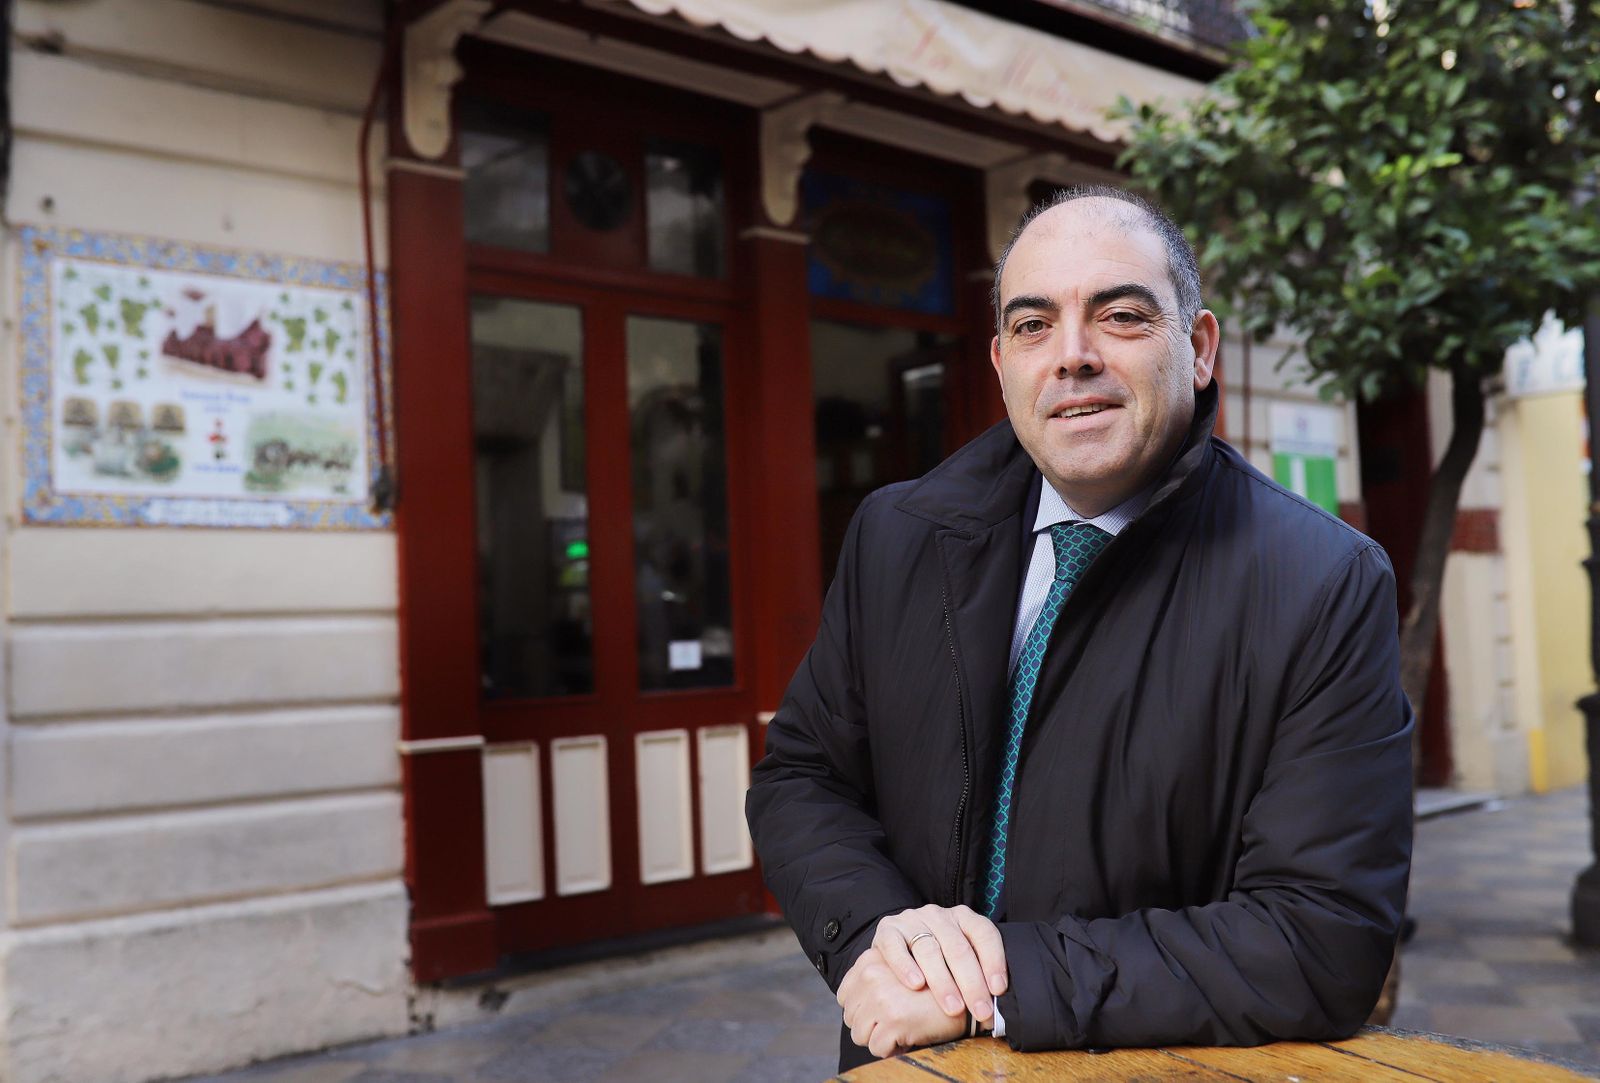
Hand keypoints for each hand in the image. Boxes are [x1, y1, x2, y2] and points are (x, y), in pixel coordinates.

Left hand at [838, 947, 966, 1057]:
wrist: (968, 997)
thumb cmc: (934, 989)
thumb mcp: (898, 972)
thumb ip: (875, 979)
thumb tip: (850, 1006)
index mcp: (871, 958)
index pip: (845, 995)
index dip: (862, 1010)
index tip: (882, 1014)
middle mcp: (872, 973)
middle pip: (850, 1016)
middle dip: (870, 1027)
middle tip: (895, 1024)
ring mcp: (881, 995)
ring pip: (860, 1034)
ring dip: (880, 1039)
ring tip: (902, 1030)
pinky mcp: (893, 1018)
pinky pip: (877, 1048)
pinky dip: (892, 1051)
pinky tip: (909, 1038)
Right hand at [873, 904, 1006, 1023]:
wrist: (897, 951)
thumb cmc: (938, 964)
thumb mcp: (960, 963)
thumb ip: (977, 977)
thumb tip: (997, 1012)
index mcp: (962, 918)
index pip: (984, 933)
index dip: (994, 961)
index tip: (998, 990)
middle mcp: (938, 915)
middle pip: (958, 947)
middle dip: (971, 983)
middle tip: (980, 1010)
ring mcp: (911, 920)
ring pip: (929, 949)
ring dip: (943, 981)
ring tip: (953, 1007)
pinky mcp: (887, 930)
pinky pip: (895, 947)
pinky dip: (905, 966)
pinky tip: (916, 984)